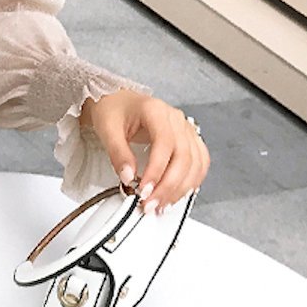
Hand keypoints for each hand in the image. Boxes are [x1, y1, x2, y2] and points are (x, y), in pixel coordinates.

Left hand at [85, 89, 210, 214]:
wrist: (117, 102)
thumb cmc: (113, 110)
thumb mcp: (107, 129)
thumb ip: (118, 153)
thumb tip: (128, 177)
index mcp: (155, 111)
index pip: (165, 143)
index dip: (156, 170)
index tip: (144, 190)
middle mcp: (176, 119)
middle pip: (184, 156)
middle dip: (168, 186)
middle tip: (151, 204)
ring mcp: (185, 129)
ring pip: (195, 163)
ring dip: (181, 188)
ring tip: (162, 204)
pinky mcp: (189, 140)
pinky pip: (199, 163)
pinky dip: (191, 182)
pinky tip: (178, 194)